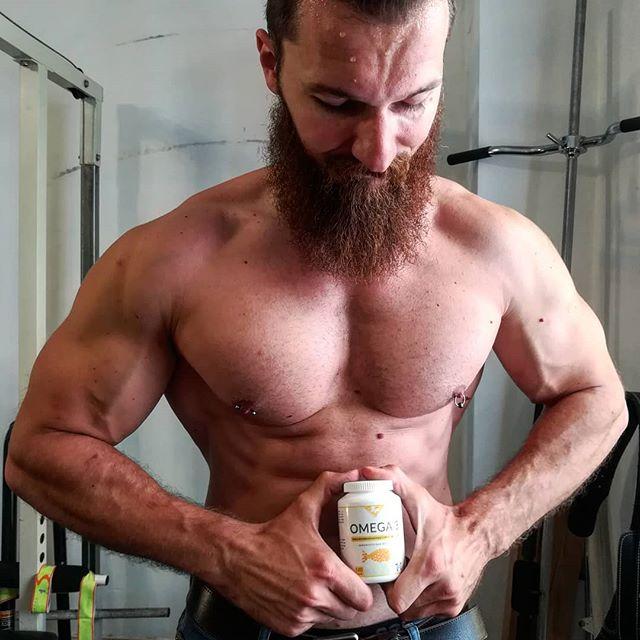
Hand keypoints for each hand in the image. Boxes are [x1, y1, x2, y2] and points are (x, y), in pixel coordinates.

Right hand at [218, 470, 372, 636]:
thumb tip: (352, 474)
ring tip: (322, 588)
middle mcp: (315, 596)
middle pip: (351, 611)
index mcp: (325, 570)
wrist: (236, 557)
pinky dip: (311, 615)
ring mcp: (301, 614)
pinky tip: (303, 596)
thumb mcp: (302, 507)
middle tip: (342, 584)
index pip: (363, 597)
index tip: (358, 579)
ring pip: (332, 619)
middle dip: (349, 599)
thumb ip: (330, 486)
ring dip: (331, 607)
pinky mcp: (289, 626)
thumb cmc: (271, 535)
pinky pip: (312, 626)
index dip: (364, 589)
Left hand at [361, 465, 489, 619]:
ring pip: (416, 612)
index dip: (385, 589)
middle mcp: (443, 586)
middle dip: (394, 593)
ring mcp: (450, 599)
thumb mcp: (417, 497)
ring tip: (404, 579)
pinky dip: (421, 602)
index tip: (384, 573)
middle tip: (391, 575)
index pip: (397, 598)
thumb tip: (366, 472)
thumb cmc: (444, 519)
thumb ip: (391, 480)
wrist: (477, 533)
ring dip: (408, 599)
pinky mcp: (455, 606)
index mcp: (430, 565)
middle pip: (404, 607)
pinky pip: (429, 613)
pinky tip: (419, 584)